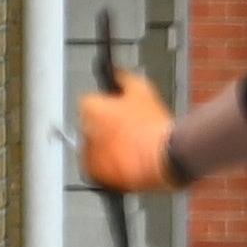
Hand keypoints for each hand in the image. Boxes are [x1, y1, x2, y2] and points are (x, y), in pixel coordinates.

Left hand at [81, 75, 180, 191]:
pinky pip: (97, 169)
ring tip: (131, 150)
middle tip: (128, 131)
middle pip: (90, 126)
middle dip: (105, 128)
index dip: (105, 106)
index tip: (117, 111)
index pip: (88, 103)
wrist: (163, 156)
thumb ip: (123, 78)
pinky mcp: (95, 173)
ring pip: (93, 148)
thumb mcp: (143, 90)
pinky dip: (109, 167)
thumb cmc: (153, 126)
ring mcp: (88, 153)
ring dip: (106, 148)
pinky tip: (128, 162)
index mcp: (90, 108)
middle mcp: (84, 131)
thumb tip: (115, 73)